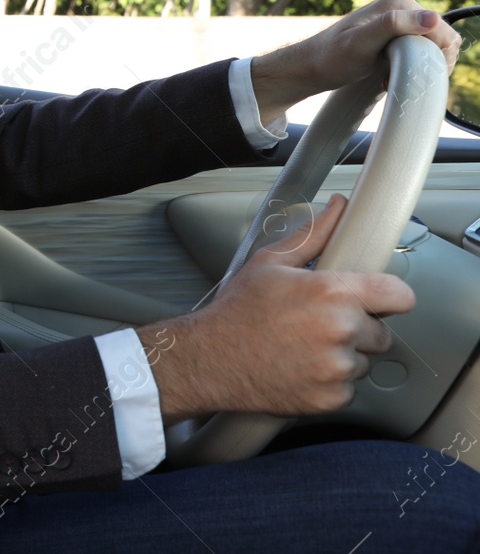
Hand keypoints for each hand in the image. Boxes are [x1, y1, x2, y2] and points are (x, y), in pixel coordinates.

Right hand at [142, 194, 415, 420]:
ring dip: (343, 355)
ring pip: (364, 361)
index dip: (390, 296)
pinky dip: (330, 381)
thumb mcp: (270, 263)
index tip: (378, 300)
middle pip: (382, 332)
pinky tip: (301, 368)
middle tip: (319, 323)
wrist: (209, 359)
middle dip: (357, 328)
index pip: (399, 295)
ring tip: (305, 346)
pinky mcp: (332, 398)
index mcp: (332, 292)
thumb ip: (313, 236)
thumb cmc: (237, 311)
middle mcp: (340, 330)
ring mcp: (337, 367)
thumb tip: (339, 209)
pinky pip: (348, 387)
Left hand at [250, 0, 457, 122]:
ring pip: (433, 48)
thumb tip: (432, 18)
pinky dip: (412, 68)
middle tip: (401, 76)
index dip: (436, 54)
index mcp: (400, 2)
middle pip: (441, 39)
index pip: (441, 28)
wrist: (312, 67)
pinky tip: (390, 76)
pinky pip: (420, 53)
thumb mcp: (361, 43)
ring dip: (420, 67)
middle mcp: (403, 7)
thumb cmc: (332, 57)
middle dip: (428, 62)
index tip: (413, 71)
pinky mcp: (397, 37)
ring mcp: (400, 22)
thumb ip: (393, 26)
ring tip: (392, 76)